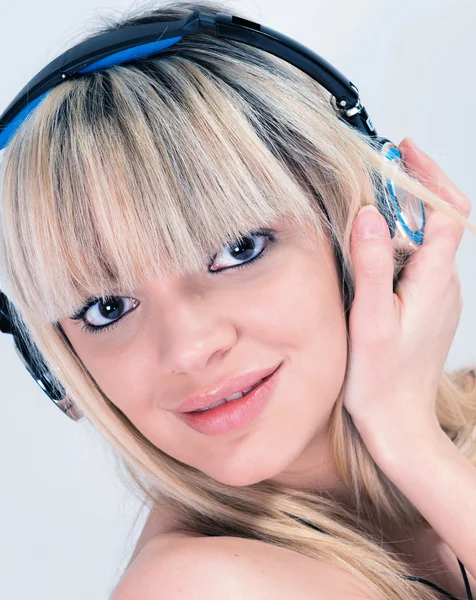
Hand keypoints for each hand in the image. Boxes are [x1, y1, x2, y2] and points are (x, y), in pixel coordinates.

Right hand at [342, 137, 471, 457]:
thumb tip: (368, 213)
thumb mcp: (369, 319)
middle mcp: (445, 284)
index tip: (403, 151)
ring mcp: (439, 297)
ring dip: (407, 216)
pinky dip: (402, 242)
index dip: (428, 177)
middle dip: (418, 189)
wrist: (400, 422)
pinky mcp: (428, 308)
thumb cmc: (381, 379)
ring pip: (431, 241)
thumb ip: (370, 263)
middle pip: (443, 220)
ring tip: (373, 203)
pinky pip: (421, 262)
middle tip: (385, 168)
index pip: (446, 212)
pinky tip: (376, 248)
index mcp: (435, 281)